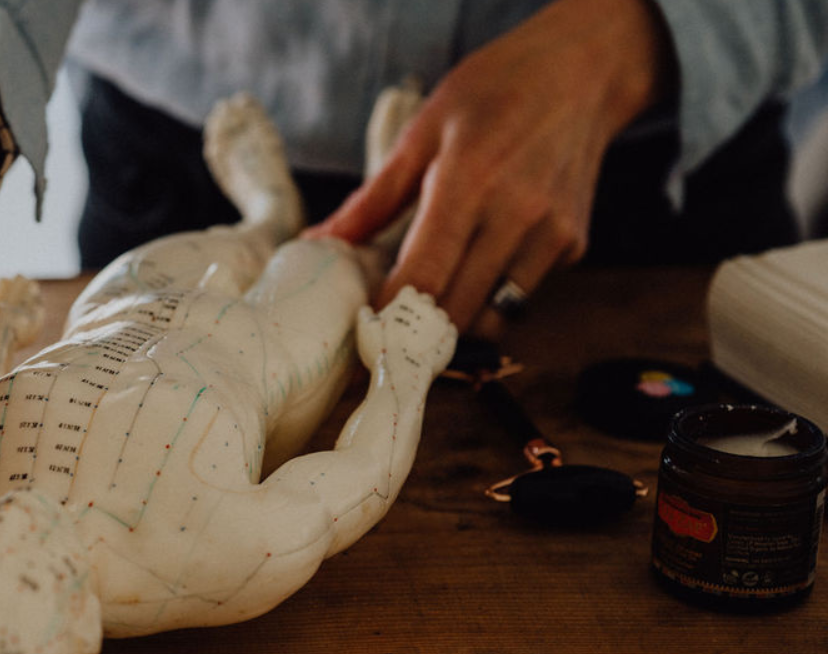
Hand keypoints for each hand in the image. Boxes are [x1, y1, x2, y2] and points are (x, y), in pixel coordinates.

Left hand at [309, 0, 669, 336]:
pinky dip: (495, 294)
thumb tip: (320, 242)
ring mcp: (552, 234)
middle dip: (420, 331)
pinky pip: (523, 293)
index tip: (366, 335)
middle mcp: (516, 215)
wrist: (582, 71)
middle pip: (458, 311)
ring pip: (496, 316)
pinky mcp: (573, 246)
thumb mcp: (424, 132)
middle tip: (390, 330)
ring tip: (435, 298)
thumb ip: (374, 198)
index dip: (392, 318)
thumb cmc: (493, 92)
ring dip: (460, 320)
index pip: (425, 278)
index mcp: (468, 183)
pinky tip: (482, 262)